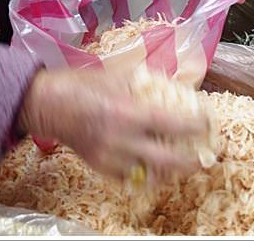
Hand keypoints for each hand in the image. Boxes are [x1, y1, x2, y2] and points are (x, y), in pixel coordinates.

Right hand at [18, 69, 207, 184]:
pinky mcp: (99, 167)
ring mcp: (109, 157)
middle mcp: (121, 139)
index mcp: (127, 112)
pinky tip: (153, 165)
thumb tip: (169, 81)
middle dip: (190, 162)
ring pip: (149, 175)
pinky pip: (129, 178)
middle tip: (203, 157)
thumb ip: (143, 81)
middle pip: (167, 161)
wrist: (47, 105)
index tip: (206, 123)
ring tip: (181, 163)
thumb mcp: (115, 75)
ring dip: (169, 170)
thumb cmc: (79, 85)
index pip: (172, 124)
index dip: (194, 126)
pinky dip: (144, 174)